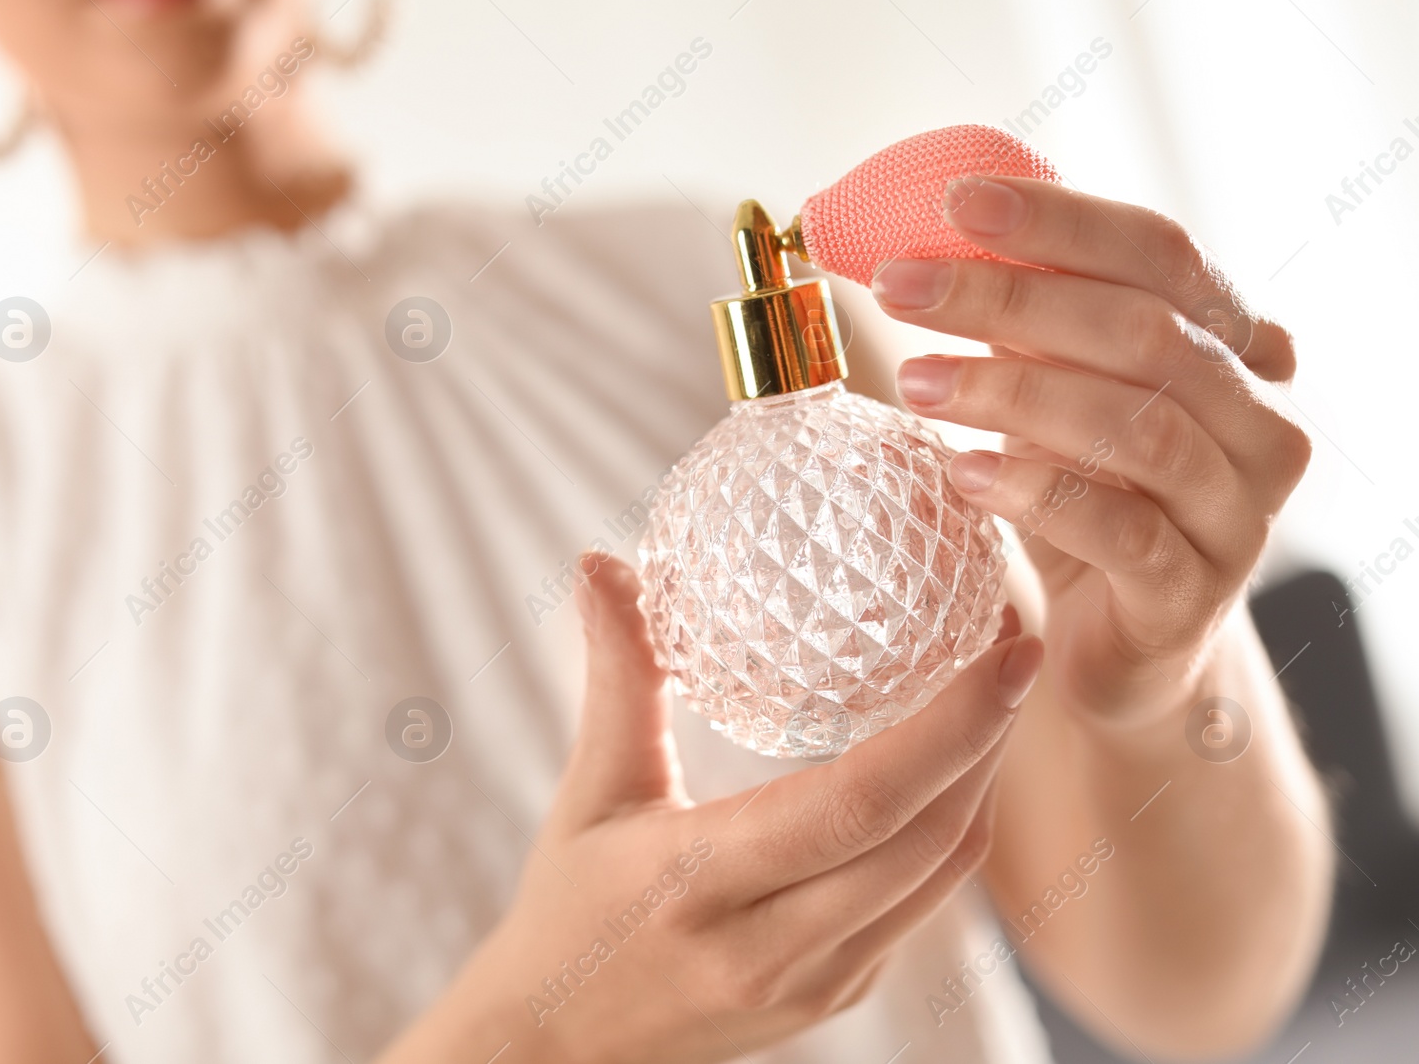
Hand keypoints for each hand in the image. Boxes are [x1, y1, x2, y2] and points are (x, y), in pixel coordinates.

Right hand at [378, 555, 1042, 1063]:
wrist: (561, 1049)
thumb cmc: (565, 915)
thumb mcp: (589, 794)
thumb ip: (616, 677)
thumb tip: (603, 564)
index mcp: (703, 883)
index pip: (858, 803)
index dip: (951, 726)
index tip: (1009, 649)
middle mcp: (774, 947)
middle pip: (929, 840)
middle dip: (994, 738)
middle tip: (1018, 645)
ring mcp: (818, 983)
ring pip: (943, 875)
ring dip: (986, 782)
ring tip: (1000, 695)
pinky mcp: (840, 996)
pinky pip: (924, 904)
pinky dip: (954, 830)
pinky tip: (955, 770)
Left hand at [871, 176, 1309, 725]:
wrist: (1122, 642)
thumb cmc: (1089, 496)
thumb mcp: (1063, 392)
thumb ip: (1035, 319)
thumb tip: (932, 233)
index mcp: (1239, 348)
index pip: (1161, 255)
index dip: (1061, 221)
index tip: (956, 202)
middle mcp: (1260, 423)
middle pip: (1142, 333)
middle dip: (1010, 299)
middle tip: (901, 286)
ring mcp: (1236, 514)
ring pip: (1137, 429)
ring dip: (1011, 393)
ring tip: (915, 381)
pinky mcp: (1191, 595)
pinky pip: (1121, 531)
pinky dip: (1036, 493)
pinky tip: (961, 474)